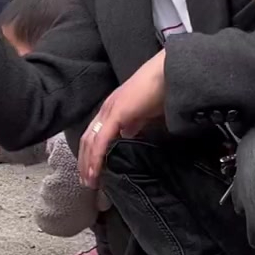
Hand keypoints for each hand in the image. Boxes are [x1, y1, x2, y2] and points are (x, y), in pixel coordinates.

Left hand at [78, 51, 166, 188]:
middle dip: (85, 162)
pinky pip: (101, 140)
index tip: (92, 172)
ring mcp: (110, 111)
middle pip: (87, 139)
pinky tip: (95, 171)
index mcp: (113, 109)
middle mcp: (107, 109)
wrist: (170, 72)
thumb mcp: (145, 112)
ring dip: (87, 163)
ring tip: (89, 182)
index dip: (91, 153)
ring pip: (90, 141)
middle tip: (86, 182)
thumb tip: (129, 133)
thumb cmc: (162, 89)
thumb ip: (135, 122)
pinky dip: (96, 157)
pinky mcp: (116, 113)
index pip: (95, 134)